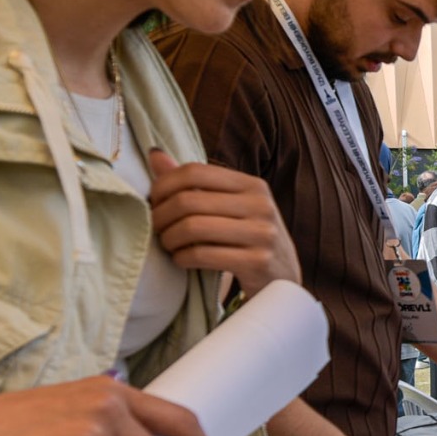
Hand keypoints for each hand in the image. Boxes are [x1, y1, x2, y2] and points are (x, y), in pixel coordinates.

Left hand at [147, 150, 299, 295]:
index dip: (164, 186)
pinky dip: (182, 258)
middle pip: (188, 200)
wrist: (282, 280)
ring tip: (168, 244)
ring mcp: (262, 234)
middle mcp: (261, 204)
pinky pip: (203, 255)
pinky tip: (181, 260)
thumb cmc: (248, 239)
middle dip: (161, 216)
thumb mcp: (229, 206)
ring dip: (169, 238)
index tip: (154, 202)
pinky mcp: (257, 262)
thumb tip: (155, 155)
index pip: (194, 171)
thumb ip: (194, 183)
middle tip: (155, 228)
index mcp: (252, 185)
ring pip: (193, 227)